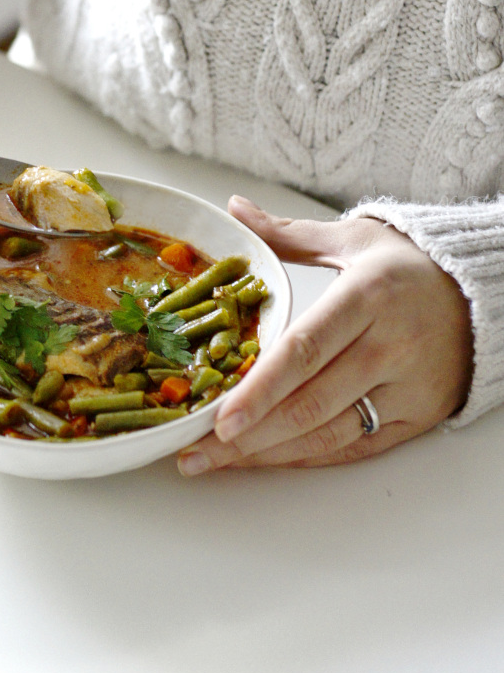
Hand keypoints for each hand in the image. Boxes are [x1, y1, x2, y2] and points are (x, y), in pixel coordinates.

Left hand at [178, 197, 472, 473]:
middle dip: (248, 435)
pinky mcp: (417, 418)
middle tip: (196, 451)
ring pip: (328, 433)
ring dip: (268, 454)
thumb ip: (286, 233)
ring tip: (217, 462)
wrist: (484, 293)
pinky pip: (355, 447)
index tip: (219, 417)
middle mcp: (389, 347)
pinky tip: (266, 460)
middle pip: (309, 403)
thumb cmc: (409, 266)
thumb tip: (234, 209)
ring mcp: (406, 388)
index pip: (304, 352)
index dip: (259, 390)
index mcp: (367, 298)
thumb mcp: (351, 238)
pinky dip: (306, 458)